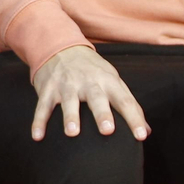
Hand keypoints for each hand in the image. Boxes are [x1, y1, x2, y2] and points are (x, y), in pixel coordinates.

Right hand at [31, 44, 148, 141]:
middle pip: (97, 97)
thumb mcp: (113, 80)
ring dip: (70, 116)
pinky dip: (39, 121)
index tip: (140, 136)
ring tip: (72, 133)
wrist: (60, 47)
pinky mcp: (48, 88)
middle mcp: (88, 82)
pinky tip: (38, 136)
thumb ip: (129, 104)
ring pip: (69, 101)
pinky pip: (43, 106)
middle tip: (107, 130)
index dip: (133, 118)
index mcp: (108, 81)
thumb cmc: (92, 70)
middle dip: (102, 113)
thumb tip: (146, 131)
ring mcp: (66, 84)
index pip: (124, 100)